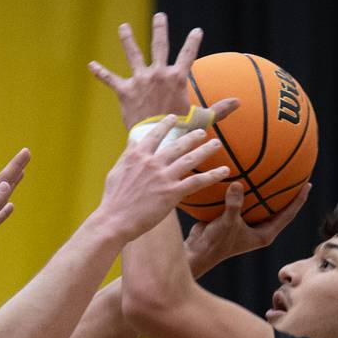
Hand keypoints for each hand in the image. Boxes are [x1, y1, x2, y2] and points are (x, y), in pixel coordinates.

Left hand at [0, 149, 30, 276]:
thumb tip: (6, 184)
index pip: (3, 178)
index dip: (16, 165)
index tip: (26, 152)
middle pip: (4, 183)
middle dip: (16, 169)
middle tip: (26, 156)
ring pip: (3, 197)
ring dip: (12, 185)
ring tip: (21, 175)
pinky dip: (6, 210)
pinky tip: (11, 207)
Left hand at [91, 13, 235, 128]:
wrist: (155, 140)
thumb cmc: (179, 131)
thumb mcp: (201, 119)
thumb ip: (219, 109)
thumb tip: (239, 102)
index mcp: (177, 77)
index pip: (188, 54)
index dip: (193, 41)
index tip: (196, 31)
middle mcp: (158, 73)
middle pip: (159, 45)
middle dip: (160, 29)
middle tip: (159, 16)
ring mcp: (140, 80)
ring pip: (133, 55)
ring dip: (128, 39)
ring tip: (123, 27)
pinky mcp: (125, 92)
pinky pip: (110, 80)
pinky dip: (100, 72)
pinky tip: (91, 65)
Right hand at [97, 118, 229, 243]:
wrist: (114, 220)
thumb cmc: (113, 199)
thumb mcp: (116, 171)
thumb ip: (127, 154)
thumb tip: (133, 138)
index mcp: (137, 155)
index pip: (155, 134)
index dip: (166, 124)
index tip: (174, 117)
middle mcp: (152, 162)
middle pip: (177, 145)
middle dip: (192, 136)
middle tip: (203, 131)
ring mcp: (163, 177)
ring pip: (190, 159)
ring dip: (206, 150)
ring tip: (216, 143)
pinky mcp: (172, 193)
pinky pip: (197, 182)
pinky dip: (212, 175)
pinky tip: (224, 171)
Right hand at [184, 181, 311, 275]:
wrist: (197, 251)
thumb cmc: (216, 242)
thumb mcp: (228, 223)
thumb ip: (234, 204)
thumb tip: (238, 184)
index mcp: (264, 234)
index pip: (287, 215)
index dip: (298, 200)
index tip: (308, 185)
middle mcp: (259, 230)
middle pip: (279, 209)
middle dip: (288, 194)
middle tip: (297, 175)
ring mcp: (247, 225)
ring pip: (261, 205)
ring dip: (267, 191)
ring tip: (274, 172)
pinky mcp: (235, 219)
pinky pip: (245, 202)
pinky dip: (246, 190)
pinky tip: (245, 175)